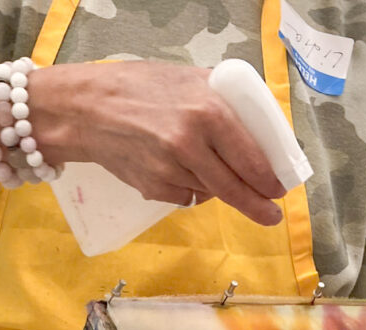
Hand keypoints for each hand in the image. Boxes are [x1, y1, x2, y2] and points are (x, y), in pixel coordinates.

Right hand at [29, 61, 285, 224]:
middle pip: (235, 188)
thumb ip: (224, 100)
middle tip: (271, 215)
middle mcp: (191, 145)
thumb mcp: (189, 79)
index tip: (279, 189)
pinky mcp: (153, 188)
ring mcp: (170, 170)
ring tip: (204, 167)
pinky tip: (177, 169)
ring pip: (210, 193)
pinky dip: (190, 189)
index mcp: (207, 113)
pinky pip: (186, 197)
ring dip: (218, 189)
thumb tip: (259, 128)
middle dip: (257, 206)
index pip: (251, 158)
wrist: (86, 109)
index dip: (269, 180)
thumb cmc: (140, 87)